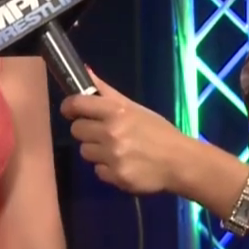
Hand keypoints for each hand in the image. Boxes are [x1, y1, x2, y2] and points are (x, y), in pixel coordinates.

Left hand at [60, 69, 191, 194]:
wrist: (179, 162)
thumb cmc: (158, 131)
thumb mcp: (134, 107)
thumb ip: (106, 92)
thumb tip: (85, 70)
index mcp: (117, 111)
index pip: (77, 104)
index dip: (69, 107)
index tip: (71, 110)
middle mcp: (111, 133)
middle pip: (76, 130)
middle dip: (86, 130)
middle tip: (102, 132)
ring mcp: (112, 156)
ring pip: (85, 151)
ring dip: (96, 150)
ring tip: (116, 149)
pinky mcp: (115, 177)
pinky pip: (98, 170)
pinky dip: (107, 168)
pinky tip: (123, 164)